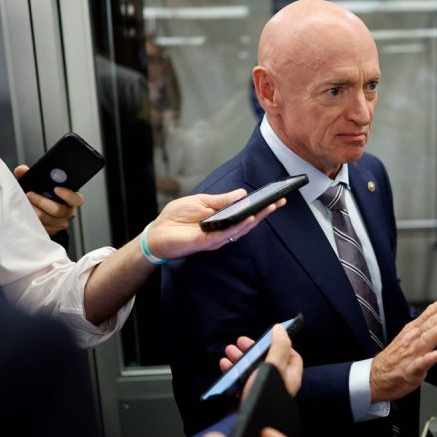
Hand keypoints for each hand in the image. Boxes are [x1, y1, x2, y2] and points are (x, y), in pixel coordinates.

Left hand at [14, 164, 83, 235]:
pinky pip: (41, 227)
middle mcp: (68, 213)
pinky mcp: (51, 232)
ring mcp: (60, 224)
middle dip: (41, 201)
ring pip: (46, 219)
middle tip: (29, 194)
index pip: (77, 199)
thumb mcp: (41, 185)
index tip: (56, 189)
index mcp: (71, 200)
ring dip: (33, 210)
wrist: (41, 212)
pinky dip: (31, 219)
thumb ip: (32, 175)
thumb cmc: (44, 196)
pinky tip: (26, 213)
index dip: (68, 195)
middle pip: (57, 210)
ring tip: (24, 203)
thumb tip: (21, 170)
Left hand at [143, 189, 284, 259]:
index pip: (244, 213)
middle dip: (264, 212)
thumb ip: (222, 200)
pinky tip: (249, 218)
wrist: (157, 232)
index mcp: (222, 219)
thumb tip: (243, 194)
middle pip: (248, 221)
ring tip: (269, 208)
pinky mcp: (208, 242)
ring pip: (241, 229)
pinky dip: (239, 226)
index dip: (259, 206)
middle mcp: (223, 230)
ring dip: (256, 219)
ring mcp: (217, 237)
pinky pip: (227, 234)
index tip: (274, 197)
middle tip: (279, 202)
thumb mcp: (201, 201)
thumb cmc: (176, 217)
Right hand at [221, 324, 303, 397]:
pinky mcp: (247, 398)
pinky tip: (224, 365)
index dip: (280, 343)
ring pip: (251, 369)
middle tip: (240, 341)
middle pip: (267, 360)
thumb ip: (278, 347)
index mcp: (290, 377)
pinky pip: (240, 381)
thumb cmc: (264, 397)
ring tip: (228, 351)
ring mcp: (261, 391)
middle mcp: (277, 384)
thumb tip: (280, 329)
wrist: (248, 427)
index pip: (291, 355)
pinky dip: (232, 371)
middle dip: (253, 349)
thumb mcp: (273, 367)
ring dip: (240, 357)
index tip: (267, 337)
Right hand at [370, 290, 436, 402]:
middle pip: (432, 323)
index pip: (430, 314)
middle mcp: (413, 339)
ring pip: (427, 340)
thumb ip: (426, 328)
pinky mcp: (409, 371)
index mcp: (413, 331)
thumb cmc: (395, 358)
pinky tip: (436, 355)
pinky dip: (427, 359)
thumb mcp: (409, 337)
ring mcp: (411, 354)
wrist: (375, 377)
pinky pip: (419, 365)